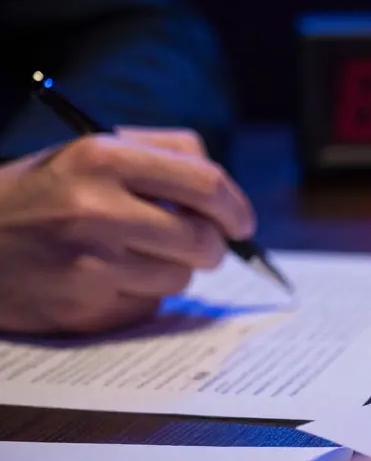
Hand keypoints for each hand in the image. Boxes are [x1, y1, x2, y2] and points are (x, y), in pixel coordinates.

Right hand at [0, 128, 254, 333]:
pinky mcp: (84, 309)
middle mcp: (97, 209)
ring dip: (171, 269)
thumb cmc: (38, 193)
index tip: (242, 222)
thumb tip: (225, 192)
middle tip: (200, 244)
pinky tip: (104, 279)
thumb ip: (162, 155)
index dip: (235, 206)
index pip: (206, 182)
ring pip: (181, 277)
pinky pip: (149, 306)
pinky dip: (140, 295)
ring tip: (130, 254)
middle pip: (204, 239)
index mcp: (102, 158)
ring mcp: (90, 264)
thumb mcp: (88, 151)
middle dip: (212, 245)